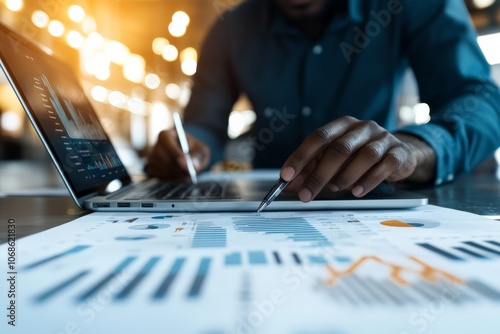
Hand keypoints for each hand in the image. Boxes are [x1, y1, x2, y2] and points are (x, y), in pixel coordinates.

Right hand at [146, 129, 210, 179]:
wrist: (191, 158)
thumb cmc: (196, 150)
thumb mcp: (201, 150)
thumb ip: (198, 156)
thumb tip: (193, 165)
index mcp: (167, 135)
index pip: (165, 139)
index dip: (174, 151)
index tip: (185, 163)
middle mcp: (157, 144)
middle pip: (160, 155)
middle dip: (175, 165)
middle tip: (188, 173)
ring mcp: (154, 157)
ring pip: (159, 166)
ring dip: (174, 173)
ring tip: (187, 176)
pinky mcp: (154, 168)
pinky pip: (158, 175)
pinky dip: (170, 178)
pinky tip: (180, 178)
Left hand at [280, 116, 434, 201]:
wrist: (399, 155)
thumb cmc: (359, 156)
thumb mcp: (334, 160)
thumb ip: (312, 169)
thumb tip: (288, 185)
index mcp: (342, 125)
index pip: (318, 137)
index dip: (301, 157)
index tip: (286, 176)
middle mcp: (362, 127)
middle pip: (338, 149)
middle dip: (319, 174)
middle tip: (306, 194)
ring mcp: (383, 138)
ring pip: (364, 156)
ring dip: (345, 176)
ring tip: (335, 189)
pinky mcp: (398, 152)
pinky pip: (385, 165)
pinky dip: (369, 180)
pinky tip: (357, 191)